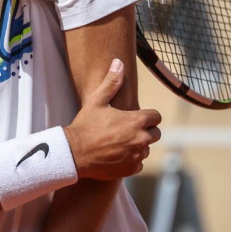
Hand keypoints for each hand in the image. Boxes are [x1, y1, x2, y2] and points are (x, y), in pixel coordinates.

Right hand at [64, 59, 160, 179]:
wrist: (74, 153)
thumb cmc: (85, 125)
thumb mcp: (97, 101)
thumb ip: (112, 82)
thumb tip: (119, 63)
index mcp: (137, 121)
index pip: (156, 116)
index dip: (146, 116)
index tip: (134, 117)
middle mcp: (142, 139)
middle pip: (156, 133)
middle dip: (145, 131)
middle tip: (126, 130)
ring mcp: (137, 156)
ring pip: (146, 149)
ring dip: (138, 146)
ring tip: (119, 143)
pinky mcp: (132, 169)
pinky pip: (139, 163)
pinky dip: (131, 160)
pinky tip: (116, 155)